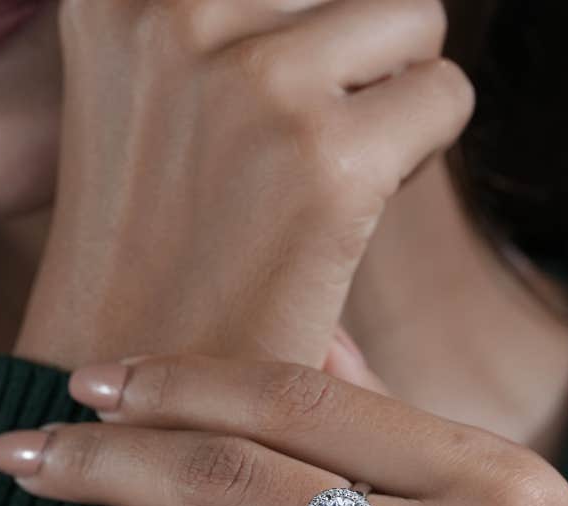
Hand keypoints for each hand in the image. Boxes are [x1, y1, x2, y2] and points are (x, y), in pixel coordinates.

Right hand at [15, 0, 472, 367]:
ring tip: (326, 174)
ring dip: (391, 91)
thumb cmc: (143, 262)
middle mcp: (175, 8)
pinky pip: (445, 96)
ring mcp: (253, 83)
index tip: (259, 108)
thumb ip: (205, 26)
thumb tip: (314, 1)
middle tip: (296, 148)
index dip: (291, 23)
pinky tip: (351, 214)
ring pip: (411, 17)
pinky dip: (420, 153)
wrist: (121, 403)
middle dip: (347, 50)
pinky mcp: (327, 161)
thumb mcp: (135, 102)